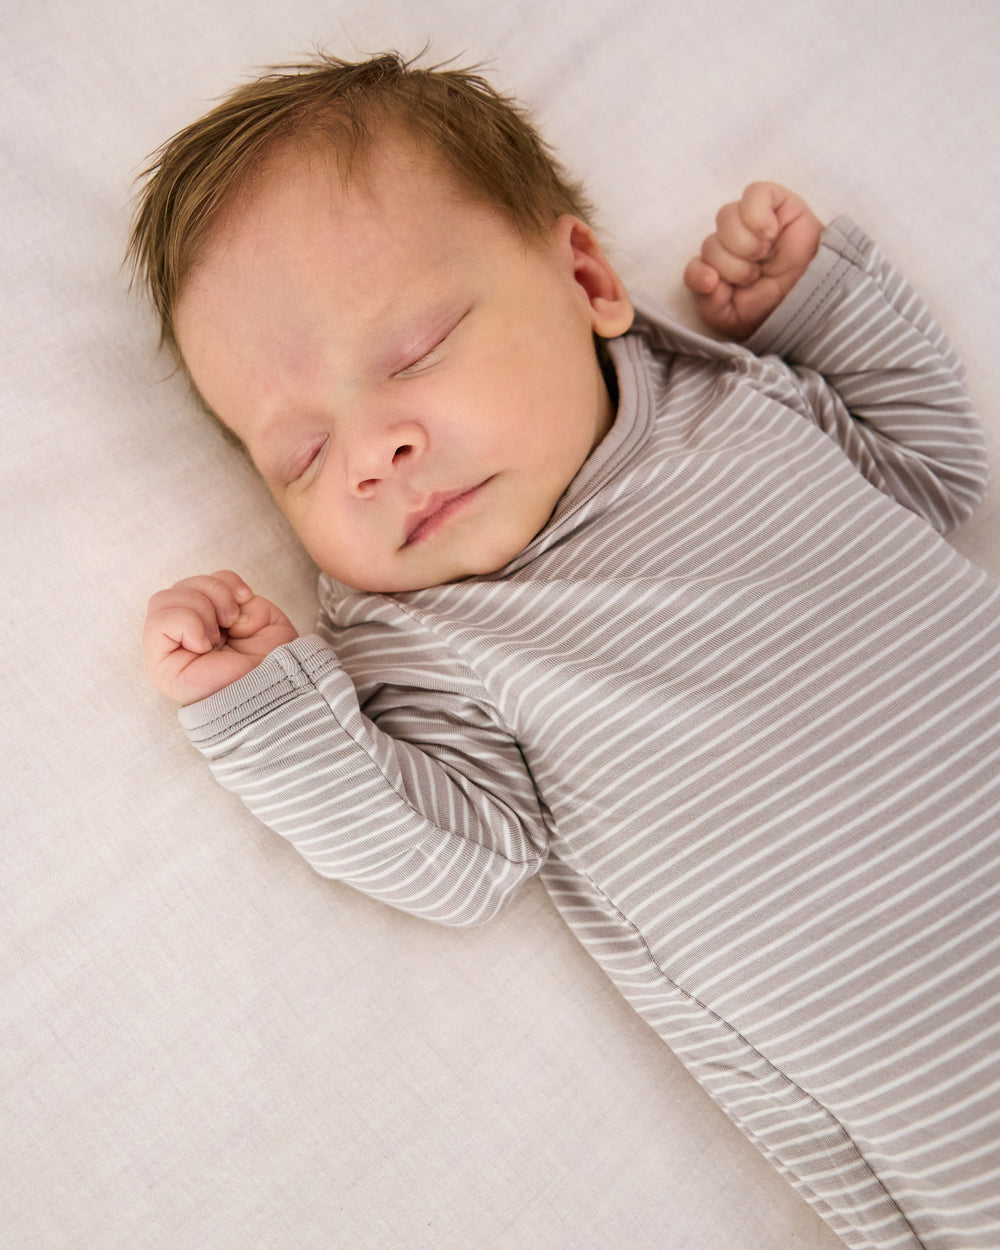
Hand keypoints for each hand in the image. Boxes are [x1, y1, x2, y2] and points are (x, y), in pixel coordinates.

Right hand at [143, 569, 298, 704]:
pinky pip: (158, 622)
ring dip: (200, 607)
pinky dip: (186, 623)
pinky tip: (204, 644)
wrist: (273, 692)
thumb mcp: (260, 617)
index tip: (245, 598)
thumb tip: (215, 600)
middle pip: (179, 586)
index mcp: (206, 623)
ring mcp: (168, 650)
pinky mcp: (160, 665)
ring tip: (218, 636)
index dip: (223, 581)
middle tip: (230, 621)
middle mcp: (183, 636)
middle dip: (212, 592)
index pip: (197, 582)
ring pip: (164, 599)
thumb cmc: (270, 661)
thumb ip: (235, 596)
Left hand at [684, 182, 822, 338]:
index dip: (699, 274)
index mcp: (720, 270)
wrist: (814, 300)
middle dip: (731, 266)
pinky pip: (753, 194)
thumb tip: (706, 277)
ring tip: (764, 256)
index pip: (695, 265)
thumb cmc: (775, 308)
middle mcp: (732, 244)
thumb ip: (710, 304)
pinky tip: (769, 233)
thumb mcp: (734, 318)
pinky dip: (756, 215)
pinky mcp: (775, 202)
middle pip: (710, 243)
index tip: (713, 283)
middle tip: (755, 276)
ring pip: (725, 217)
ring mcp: (752, 221)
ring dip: (743, 244)